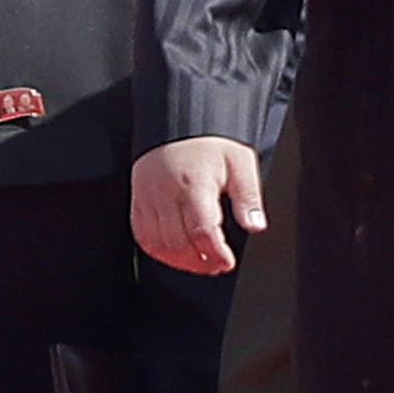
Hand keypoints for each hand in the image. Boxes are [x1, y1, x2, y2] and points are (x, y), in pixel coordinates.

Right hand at [130, 138, 262, 273]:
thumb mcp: (239, 162)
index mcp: (194, 184)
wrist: (177, 126)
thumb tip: (255, 225)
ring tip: (199, 263)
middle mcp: (166, 193)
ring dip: (179, 261)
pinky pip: (142, 236)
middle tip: (215, 266)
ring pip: (158, 243)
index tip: (227, 262)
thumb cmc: (209, 145)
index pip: (202, 230)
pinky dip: (159, 251)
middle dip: (199, 263)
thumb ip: (249, 196)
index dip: (216, 254)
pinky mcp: (138, 202)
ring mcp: (148, 198)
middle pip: (178, 242)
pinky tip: (176, 254)